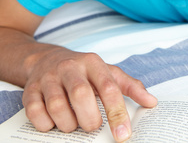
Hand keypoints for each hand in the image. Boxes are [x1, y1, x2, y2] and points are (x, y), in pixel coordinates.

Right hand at [22, 47, 156, 141]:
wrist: (46, 58)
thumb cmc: (83, 70)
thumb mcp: (107, 72)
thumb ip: (129, 86)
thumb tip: (151, 102)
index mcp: (93, 63)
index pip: (108, 88)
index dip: (117, 114)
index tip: (123, 136)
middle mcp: (70, 67)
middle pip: (81, 97)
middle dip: (90, 120)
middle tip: (92, 126)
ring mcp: (48, 77)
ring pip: (58, 108)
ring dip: (68, 125)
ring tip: (74, 123)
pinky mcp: (30, 89)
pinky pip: (36, 114)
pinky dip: (46, 125)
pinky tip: (54, 122)